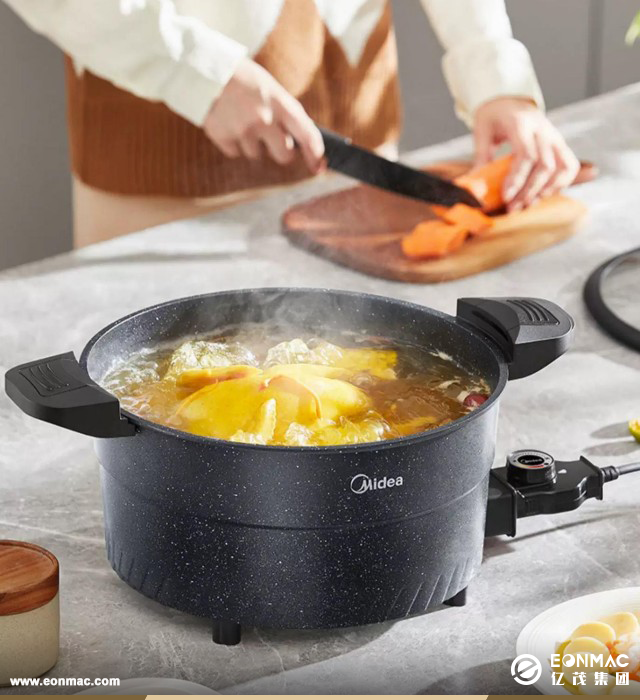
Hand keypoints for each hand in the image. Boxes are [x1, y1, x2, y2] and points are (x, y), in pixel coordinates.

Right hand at [203, 58, 324, 172]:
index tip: (319, 164)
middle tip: (276, 142)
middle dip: (283, 152)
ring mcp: (242, 129)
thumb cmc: (245, 81)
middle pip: (285, 155)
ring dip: (253, 143)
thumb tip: (304, 143)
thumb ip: (286, 113)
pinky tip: (229, 123)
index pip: (306, 133)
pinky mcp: (223, 137)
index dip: (315, 152)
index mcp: (279, 102)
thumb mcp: (271, 89)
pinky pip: (235, 152)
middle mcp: (263, 118)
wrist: (204, 70)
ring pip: (257, 154)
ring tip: (242, 120)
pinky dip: (234, 142)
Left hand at [473, 97, 579, 210]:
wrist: (510, 99)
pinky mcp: (560, 144)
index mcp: (521, 124)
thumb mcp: (482, 130)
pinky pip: (569, 165)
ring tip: (528, 204)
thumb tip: (474, 185)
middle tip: (513, 208)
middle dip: (529, 190)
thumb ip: (481, 156)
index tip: (506, 197)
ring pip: (562, 167)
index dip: (518, 179)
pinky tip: (544, 195)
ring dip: (547, 190)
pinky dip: (561, 183)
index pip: (526, 154)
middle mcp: (543, 130)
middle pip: (545, 165)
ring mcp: (554, 136)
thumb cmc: (494, 116)